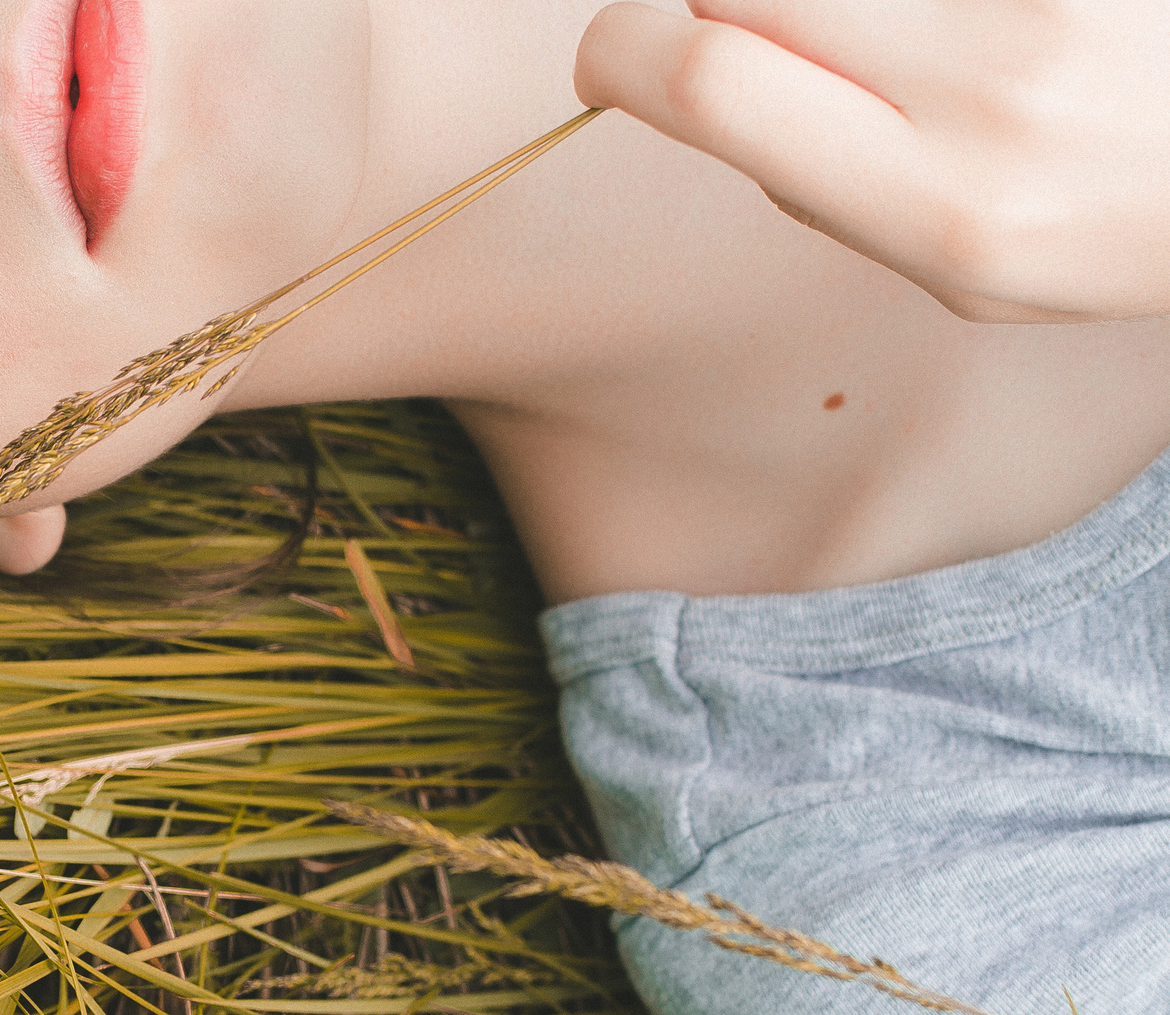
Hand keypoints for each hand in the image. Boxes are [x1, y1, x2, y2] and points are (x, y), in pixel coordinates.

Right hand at [576, 0, 1169, 323]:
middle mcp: (997, 94)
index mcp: (945, 212)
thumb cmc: (1123, 225)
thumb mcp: (969, 275)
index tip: (609, 58)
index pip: (711, 81)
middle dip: (711, 5)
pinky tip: (985, 27)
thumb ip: (833, 191)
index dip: (619, 50)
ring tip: (908, 44)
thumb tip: (706, 80)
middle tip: (734, 33)